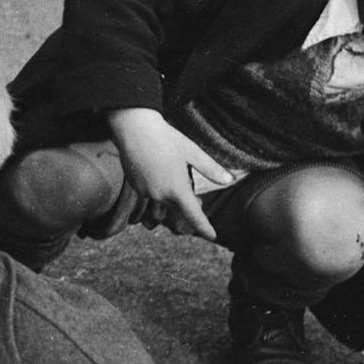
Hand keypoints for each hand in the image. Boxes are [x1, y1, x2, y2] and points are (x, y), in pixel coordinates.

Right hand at [105, 109, 231, 240]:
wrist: (133, 127)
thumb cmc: (165, 138)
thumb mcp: (192, 151)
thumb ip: (211, 169)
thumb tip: (230, 180)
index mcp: (177, 188)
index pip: (194, 216)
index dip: (205, 228)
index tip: (212, 236)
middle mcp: (160, 194)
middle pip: (178, 211)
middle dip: (188, 208)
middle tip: (197, 196)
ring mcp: (145, 191)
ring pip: (161, 207)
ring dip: (170, 205)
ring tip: (177, 187)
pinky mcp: (134, 185)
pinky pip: (149, 197)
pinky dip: (157, 193)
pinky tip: (160, 175)